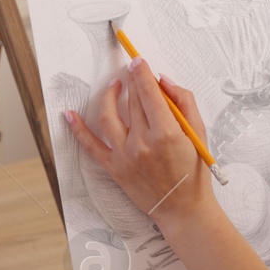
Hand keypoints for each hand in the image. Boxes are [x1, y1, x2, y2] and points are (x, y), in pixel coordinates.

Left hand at [64, 57, 216, 232]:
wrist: (184, 208)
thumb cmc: (194, 172)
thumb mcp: (200, 133)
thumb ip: (184, 102)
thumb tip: (163, 81)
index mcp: (167, 133)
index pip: (148, 93)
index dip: (141, 73)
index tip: (137, 61)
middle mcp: (142, 142)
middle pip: (132, 101)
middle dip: (132, 82)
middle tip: (132, 71)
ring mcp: (125, 155)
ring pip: (109, 116)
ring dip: (109, 96)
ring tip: (114, 86)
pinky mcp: (114, 168)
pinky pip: (91, 146)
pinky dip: (78, 129)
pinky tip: (69, 114)